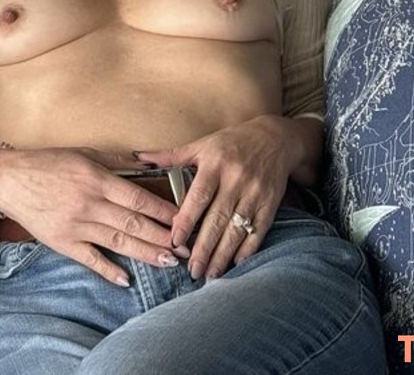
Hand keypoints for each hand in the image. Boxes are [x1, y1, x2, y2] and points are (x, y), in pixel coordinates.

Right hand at [0, 146, 183, 286]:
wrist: (11, 180)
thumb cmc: (50, 163)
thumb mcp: (85, 153)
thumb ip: (117, 161)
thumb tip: (147, 162)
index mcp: (96, 179)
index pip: (138, 198)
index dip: (163, 211)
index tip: (184, 219)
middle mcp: (89, 204)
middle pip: (133, 225)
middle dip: (163, 237)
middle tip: (186, 248)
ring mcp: (76, 226)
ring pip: (118, 243)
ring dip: (146, 254)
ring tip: (169, 262)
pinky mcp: (63, 243)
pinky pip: (90, 259)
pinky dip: (109, 271)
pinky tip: (126, 280)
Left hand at [135, 115, 318, 279]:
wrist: (274, 138)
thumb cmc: (231, 143)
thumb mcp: (202, 144)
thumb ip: (172, 155)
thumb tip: (139, 158)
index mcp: (215, 164)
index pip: (198, 197)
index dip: (186, 221)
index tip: (174, 241)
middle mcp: (236, 179)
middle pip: (217, 219)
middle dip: (203, 248)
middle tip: (191, 271)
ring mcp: (255, 193)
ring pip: (236, 229)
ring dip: (222, 255)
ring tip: (209, 275)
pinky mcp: (271, 204)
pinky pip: (258, 231)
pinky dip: (247, 250)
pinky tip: (235, 264)